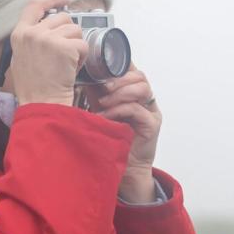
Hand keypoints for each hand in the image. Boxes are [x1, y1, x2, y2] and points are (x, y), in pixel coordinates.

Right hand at [9, 0, 87, 106]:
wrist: (41, 104)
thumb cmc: (34, 87)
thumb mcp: (21, 57)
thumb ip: (31, 39)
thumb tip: (49, 26)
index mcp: (19, 34)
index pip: (34, 5)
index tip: (64, 0)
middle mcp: (32, 33)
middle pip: (62, 18)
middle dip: (69, 33)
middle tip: (66, 54)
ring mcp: (48, 39)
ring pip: (75, 31)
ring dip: (76, 47)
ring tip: (67, 64)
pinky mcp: (64, 48)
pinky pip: (83, 45)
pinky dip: (83, 58)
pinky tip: (73, 69)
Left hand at [88, 66, 161, 202]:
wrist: (123, 167)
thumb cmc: (113, 138)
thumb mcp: (101, 109)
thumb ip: (96, 93)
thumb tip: (82, 75)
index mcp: (135, 93)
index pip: (132, 70)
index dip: (120, 65)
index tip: (102, 68)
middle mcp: (146, 100)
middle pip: (140, 76)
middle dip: (119, 79)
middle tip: (103, 87)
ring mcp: (150, 112)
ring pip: (143, 89)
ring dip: (120, 93)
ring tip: (104, 102)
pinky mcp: (151, 125)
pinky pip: (138, 110)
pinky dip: (120, 110)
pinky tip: (106, 116)